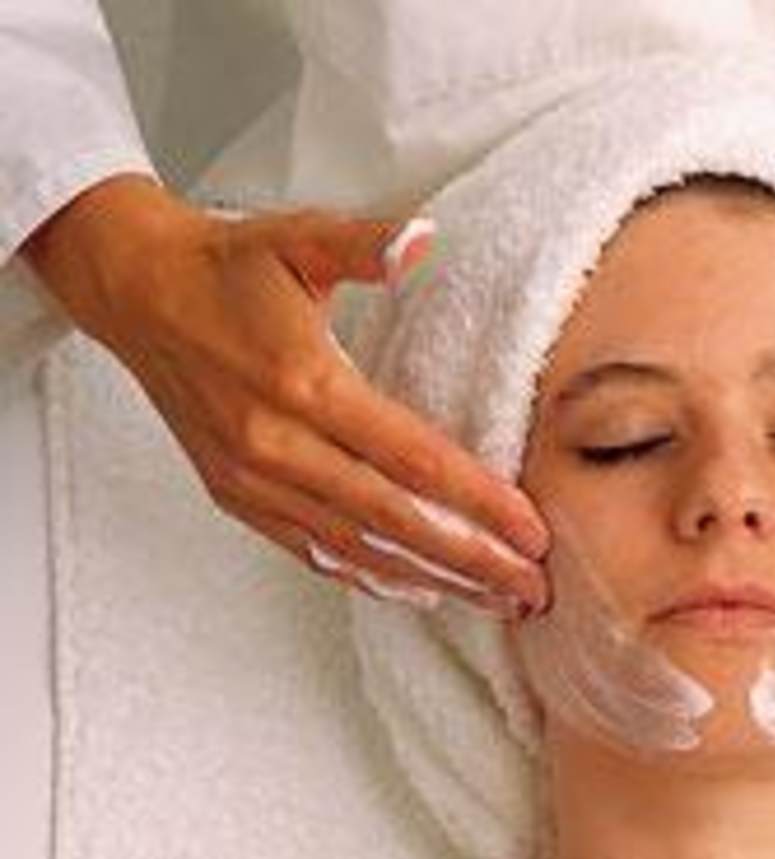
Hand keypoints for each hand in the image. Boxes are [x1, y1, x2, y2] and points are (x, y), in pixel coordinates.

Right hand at [22, 174, 549, 618]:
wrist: (136, 290)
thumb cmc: (227, 266)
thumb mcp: (299, 237)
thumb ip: (365, 243)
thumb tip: (421, 236)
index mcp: (305, 385)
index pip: (414, 461)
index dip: (480, 503)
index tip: (533, 532)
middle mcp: (277, 446)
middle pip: (395, 521)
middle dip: (472, 561)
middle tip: (532, 589)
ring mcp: (253, 481)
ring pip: (357, 549)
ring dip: (432, 580)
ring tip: (493, 602)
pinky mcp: (238, 496)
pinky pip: (313, 551)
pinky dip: (370, 577)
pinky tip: (419, 591)